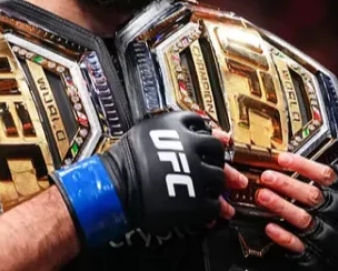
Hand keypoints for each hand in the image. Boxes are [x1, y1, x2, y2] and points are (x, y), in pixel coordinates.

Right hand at [51, 111, 240, 246]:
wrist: (114, 188)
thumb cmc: (125, 161)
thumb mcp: (146, 132)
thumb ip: (173, 130)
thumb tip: (202, 132)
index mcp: (178, 127)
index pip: (205, 127)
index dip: (212, 137)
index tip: (217, 142)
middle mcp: (191, 147)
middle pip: (216, 152)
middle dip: (220, 162)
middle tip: (223, 170)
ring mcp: (196, 174)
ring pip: (219, 179)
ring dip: (219, 187)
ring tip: (217, 194)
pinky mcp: (195, 201)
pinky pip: (214, 204)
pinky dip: (214, 209)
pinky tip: (209, 211)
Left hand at [254, 152, 337, 269]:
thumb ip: (333, 184)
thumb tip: (294, 165)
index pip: (333, 176)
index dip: (305, 166)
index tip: (283, 159)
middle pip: (318, 198)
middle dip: (288, 185)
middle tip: (268, 177)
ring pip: (307, 221)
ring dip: (282, 207)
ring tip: (263, 196)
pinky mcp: (329, 261)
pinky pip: (303, 247)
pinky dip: (285, 236)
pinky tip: (270, 227)